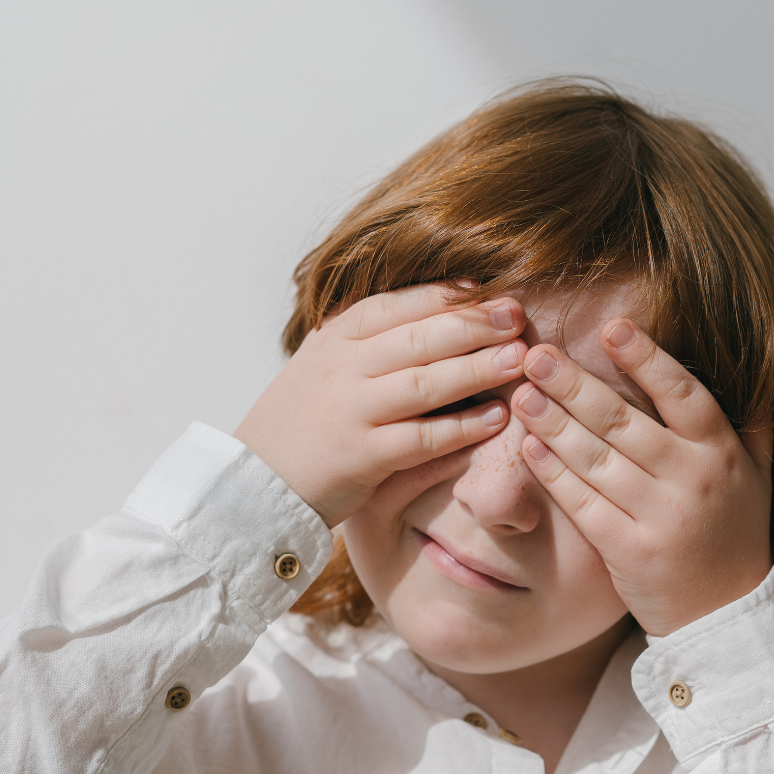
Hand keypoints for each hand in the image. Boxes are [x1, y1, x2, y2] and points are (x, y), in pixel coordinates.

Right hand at [235, 285, 527, 526]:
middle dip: (474, 324)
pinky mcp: (362, 457)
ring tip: (518, 359)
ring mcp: (352, 411)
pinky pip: (423, 438)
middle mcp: (343, 368)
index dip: (450, 296)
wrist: (254, 483)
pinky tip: (496, 419)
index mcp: (336, 338)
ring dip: (477, 369)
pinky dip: (462, 428)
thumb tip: (434, 312)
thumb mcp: (324, 365)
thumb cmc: (302, 423)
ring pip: (426, 383)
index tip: (492, 290)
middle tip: (517, 317)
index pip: (400, 304)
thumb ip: (368, 340)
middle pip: (420, 337)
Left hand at [510, 320, 772, 636]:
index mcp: (721, 454)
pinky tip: (530, 447)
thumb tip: (754, 373)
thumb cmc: (734, 538)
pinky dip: (554, 475)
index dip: (647, 359)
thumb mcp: (757, 478)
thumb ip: (751, 426)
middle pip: (624, 422)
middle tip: (537, 353)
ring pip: (597, 460)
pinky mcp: (628, 552)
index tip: (612, 327)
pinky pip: (583, 504)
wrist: (725, 617)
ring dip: (554, 423)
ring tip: (523, 393)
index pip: (683, 394)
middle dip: (576, 384)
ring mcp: (659, 518)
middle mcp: (692, 480)